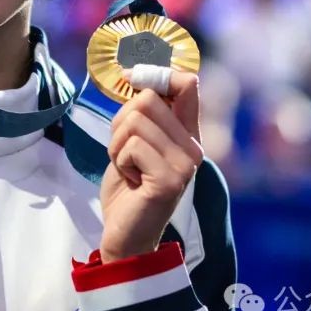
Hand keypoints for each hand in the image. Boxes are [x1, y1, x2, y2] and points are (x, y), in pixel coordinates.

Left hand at [98, 65, 203, 262]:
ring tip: (128, 167)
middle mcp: (193, 147)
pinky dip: (119, 161)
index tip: (131, 81)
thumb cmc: (128, 187)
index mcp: (188, 134)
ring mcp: (184, 164)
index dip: (154, 76)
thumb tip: (135, 75)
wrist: (126, 235)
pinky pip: (131, 146)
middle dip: (121, 122)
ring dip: (117, 144)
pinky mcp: (169, 180)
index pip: (187, 84)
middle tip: (125, 151)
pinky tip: (132, 180)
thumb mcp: (135, 142)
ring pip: (135, 121)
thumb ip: (143, 114)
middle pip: (148, 99)